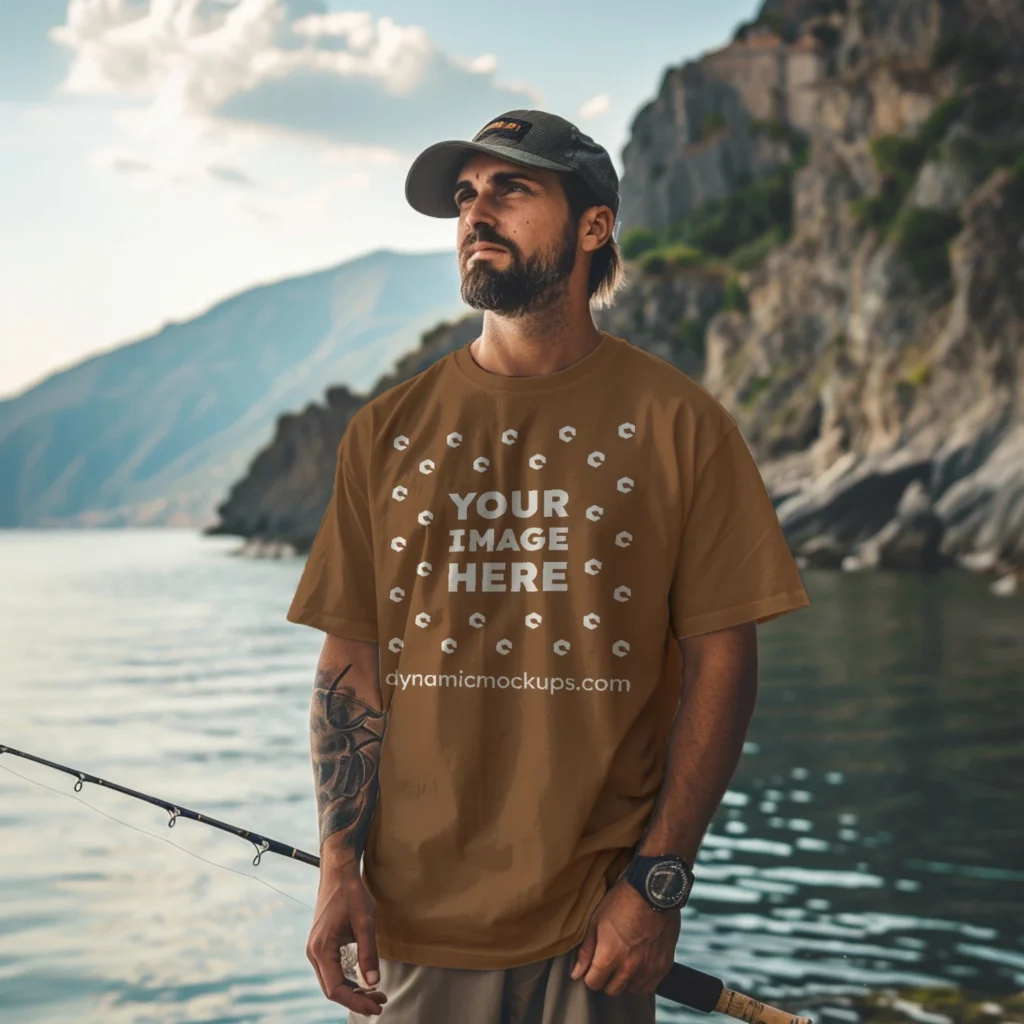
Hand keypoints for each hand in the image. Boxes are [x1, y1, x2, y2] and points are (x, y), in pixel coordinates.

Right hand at [306, 864, 387, 1016]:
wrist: (338, 873)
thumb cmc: (351, 894)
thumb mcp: (365, 922)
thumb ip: (368, 953)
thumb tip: (373, 982)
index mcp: (321, 949)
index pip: (336, 988)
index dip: (356, 1001)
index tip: (376, 1006)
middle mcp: (314, 953)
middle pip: (332, 989)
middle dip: (356, 999)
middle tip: (381, 1001)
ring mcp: (316, 949)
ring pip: (332, 981)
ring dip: (353, 990)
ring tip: (377, 993)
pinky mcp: (322, 945)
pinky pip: (332, 970)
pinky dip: (348, 979)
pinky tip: (364, 981)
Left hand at [569, 877, 679, 996]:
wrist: (653, 891)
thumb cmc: (622, 902)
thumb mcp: (596, 921)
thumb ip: (586, 951)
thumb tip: (576, 974)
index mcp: (609, 957)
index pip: (593, 984)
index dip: (591, 975)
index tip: (594, 966)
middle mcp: (629, 968)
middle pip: (612, 990)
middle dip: (607, 978)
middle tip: (611, 961)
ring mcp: (648, 969)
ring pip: (631, 989)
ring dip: (626, 979)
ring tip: (626, 960)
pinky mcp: (663, 966)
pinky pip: (649, 986)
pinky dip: (643, 979)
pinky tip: (640, 964)